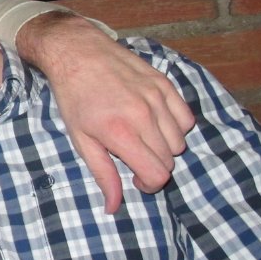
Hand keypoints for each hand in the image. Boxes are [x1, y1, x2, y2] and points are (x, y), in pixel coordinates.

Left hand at [18, 12, 194, 212]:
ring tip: (142, 138)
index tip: (137, 180)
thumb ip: (103, 173)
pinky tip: (154, 122)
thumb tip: (113, 207)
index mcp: (120, 132)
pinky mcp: (164, 84)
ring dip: (164, 147)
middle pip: (169, 160)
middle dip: (154, 166)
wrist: (77, 52)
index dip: (149, 185)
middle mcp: (144, 115)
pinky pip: (185, 118)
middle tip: (134, 158)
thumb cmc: (74, 97)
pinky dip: (175, 126)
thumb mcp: (81, 139)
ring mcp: (157, 97)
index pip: (157, 174)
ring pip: (179, 141)